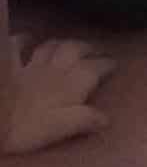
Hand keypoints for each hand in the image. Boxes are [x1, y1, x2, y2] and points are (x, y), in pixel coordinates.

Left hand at [2, 35, 113, 154]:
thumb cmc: (26, 127)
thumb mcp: (60, 129)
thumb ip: (84, 120)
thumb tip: (106, 118)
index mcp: (68, 86)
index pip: (92, 69)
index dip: (105, 65)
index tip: (116, 64)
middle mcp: (52, 71)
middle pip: (73, 51)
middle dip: (87, 48)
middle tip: (97, 50)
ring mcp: (30, 66)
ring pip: (51, 47)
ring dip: (63, 43)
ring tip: (71, 44)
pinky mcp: (10, 65)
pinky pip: (18, 46)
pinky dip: (25, 40)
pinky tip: (28, 38)